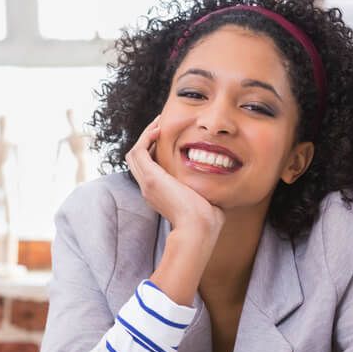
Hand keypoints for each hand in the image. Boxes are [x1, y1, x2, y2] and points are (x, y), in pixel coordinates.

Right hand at [125, 116, 224, 239]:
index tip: (168, 138)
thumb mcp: (202, 198)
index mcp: (159, 194)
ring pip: (134, 154)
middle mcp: (149, 188)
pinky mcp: (151, 178)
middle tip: (161, 125)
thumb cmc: (207, 219)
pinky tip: (159, 130)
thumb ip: (203, 186)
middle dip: (147, 140)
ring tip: (159, 123)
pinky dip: (145, 138)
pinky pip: (138, 151)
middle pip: (137, 159)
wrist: (199, 228)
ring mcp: (147, 184)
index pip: (149, 167)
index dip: (154, 151)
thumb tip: (218, 178)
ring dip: (145, 135)